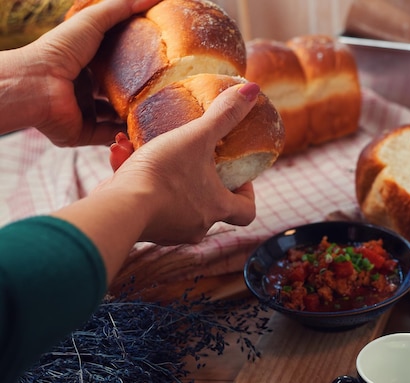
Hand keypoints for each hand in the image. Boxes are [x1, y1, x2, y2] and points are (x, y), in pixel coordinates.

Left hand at [21, 0, 160, 145]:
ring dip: (134, 116)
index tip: (160, 65)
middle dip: (138, 94)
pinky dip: (125, 135)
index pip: (114, 67)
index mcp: (84, 66)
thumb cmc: (60, 51)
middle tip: (165, 92)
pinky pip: (109, 136)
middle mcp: (83, 90)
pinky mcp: (83, 134)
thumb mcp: (93, 21)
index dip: (136, 66)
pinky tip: (145, 129)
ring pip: (115, 118)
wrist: (37, 84)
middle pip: (116, 94)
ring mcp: (83, 113)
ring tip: (160, 113)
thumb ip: (121, 8)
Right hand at [93, 83, 259, 244]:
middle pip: (210, 205)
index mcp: (217, 208)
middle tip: (195, 157)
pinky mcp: (143, 227)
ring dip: (164, 172)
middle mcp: (197, 226)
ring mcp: (170, 230)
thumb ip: (223, 115)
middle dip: (201, 177)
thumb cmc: (164, 175)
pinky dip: (139, 180)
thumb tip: (252, 90)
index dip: (247, 193)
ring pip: (174, 199)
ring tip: (148, 148)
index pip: (246, 211)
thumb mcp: (196, 137)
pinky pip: (146, 200)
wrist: (120, 208)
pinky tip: (122, 155)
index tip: (238, 176)